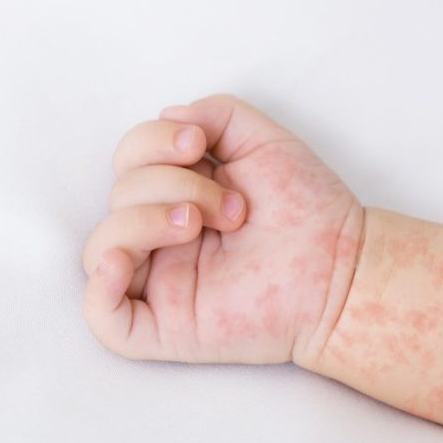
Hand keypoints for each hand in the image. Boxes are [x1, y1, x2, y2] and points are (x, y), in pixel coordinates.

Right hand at [82, 94, 364, 364]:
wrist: (343, 267)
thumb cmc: (307, 209)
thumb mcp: (261, 139)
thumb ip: (215, 114)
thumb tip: (166, 119)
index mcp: (173, 196)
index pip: (127, 162)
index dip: (149, 143)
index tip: (198, 145)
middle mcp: (159, 238)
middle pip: (116, 198)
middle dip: (169, 185)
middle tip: (231, 206)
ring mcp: (157, 284)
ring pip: (100, 249)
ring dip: (142, 222)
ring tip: (197, 225)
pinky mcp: (165, 327)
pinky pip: (103, 317)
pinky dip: (99, 289)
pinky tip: (123, 263)